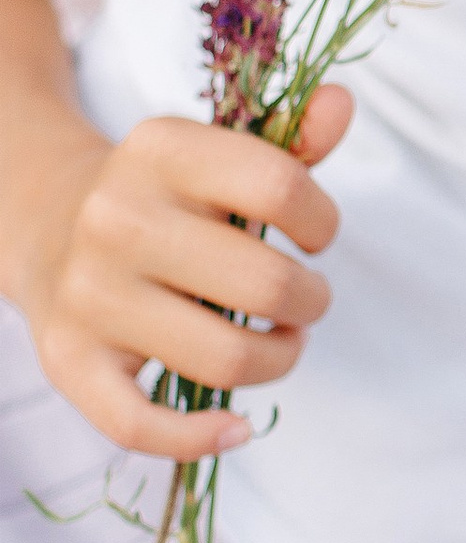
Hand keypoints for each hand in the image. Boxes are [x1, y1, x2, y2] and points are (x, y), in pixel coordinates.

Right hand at [16, 87, 352, 460]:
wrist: (47, 220)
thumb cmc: (165, 194)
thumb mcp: (220, 153)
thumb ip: (292, 138)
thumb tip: (341, 105)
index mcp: (160, 150)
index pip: (280, 186)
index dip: (323, 221)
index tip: (315, 236)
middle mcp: (115, 218)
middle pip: (265, 283)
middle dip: (310, 301)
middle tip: (304, 302)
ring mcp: (88, 293)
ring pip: (223, 359)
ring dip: (277, 360)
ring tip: (279, 343)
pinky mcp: (67, 360)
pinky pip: (139, 424)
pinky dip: (199, 437)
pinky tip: (235, 427)